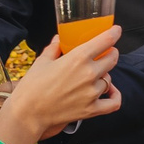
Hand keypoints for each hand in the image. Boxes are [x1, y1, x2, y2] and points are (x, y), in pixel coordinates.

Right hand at [0, 25, 122, 143]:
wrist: (28, 113)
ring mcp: (92, 93)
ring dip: (104, 76)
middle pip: (112, 58)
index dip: (113, 33)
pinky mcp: (92, 109)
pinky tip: (111, 91)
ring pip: (109, 79)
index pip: (105, 41)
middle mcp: (89, 74)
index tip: (116, 30)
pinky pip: (114, 102)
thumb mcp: (42, 61)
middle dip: (110, 53)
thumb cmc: (32, 86)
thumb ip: (54, 48)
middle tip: (104, 54)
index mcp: (78, 58)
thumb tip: (59, 39)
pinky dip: (115, 95)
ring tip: (94, 77)